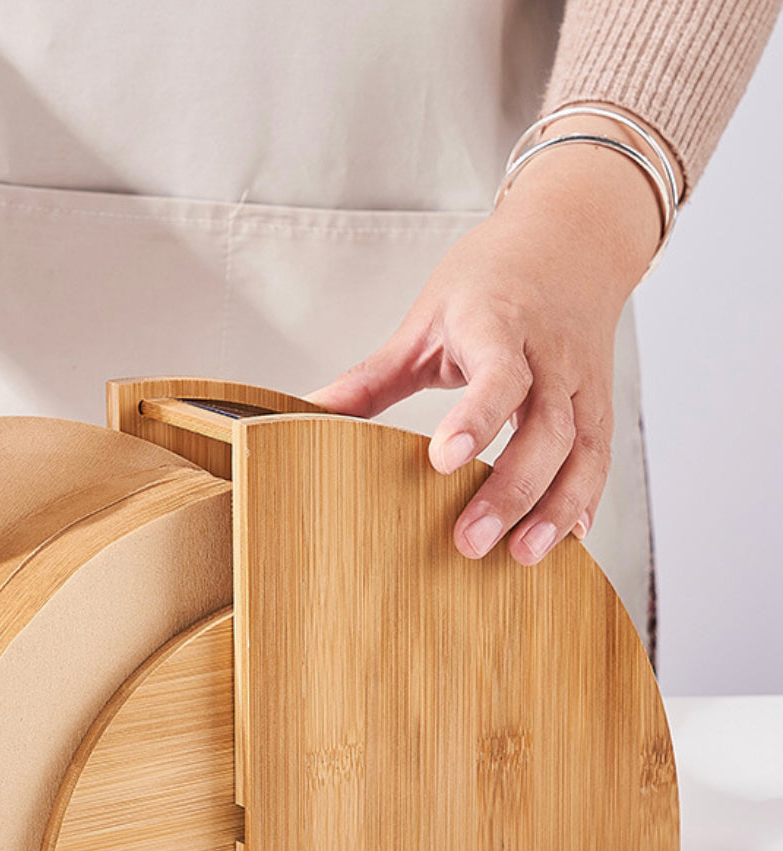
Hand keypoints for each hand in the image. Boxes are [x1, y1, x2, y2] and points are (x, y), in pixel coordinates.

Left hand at [309, 112, 675, 564]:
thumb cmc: (491, 280)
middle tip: (470, 542)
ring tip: (521, 556)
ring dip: (555, 508)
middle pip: (545, 428)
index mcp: (500, 324)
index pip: (497, 374)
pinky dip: (586, 499)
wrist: (572, 240)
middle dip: (511, 489)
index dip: (475, 418)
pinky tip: (568, 541)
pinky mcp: (600, 403)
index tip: (443, 461)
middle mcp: (551, 355)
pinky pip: (600, 457)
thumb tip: (306, 412)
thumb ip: (372, 377)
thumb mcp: (425, 321)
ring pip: (582, 449)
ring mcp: (582, 381)